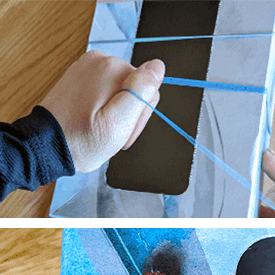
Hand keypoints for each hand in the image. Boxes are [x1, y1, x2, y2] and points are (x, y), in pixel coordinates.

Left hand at [41, 50, 164, 173]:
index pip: (150, 88)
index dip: (141, 114)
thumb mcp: (119, 121)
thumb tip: (157, 66)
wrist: (48, 145)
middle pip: (136, 86)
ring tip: (101, 125)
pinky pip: (107, 89)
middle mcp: (99, 60)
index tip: (123, 128)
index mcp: (112, 68)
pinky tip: (94, 118)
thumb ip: (141, 91)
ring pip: (122, 88)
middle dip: (129, 111)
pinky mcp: (81, 75)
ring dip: (117, 110)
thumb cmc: (83, 140)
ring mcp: (88, 66)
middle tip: (111, 130)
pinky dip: (104, 105)